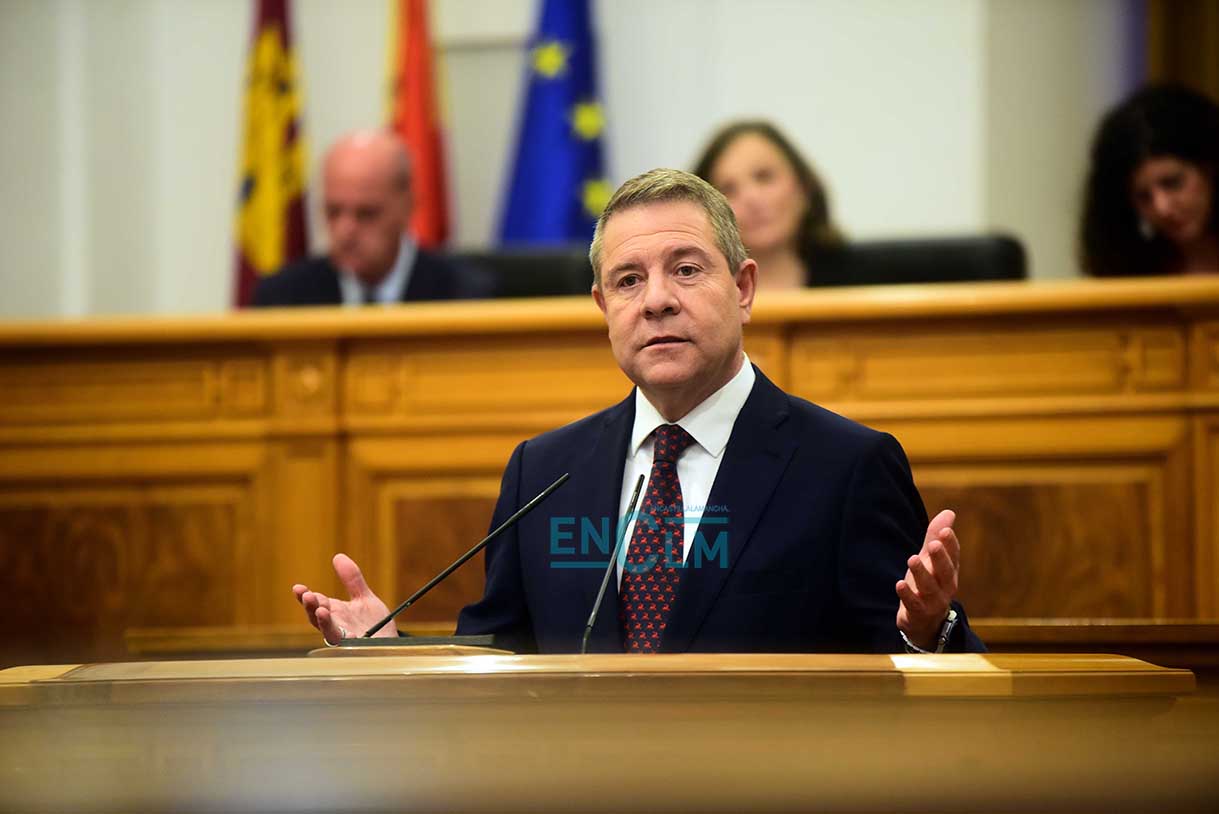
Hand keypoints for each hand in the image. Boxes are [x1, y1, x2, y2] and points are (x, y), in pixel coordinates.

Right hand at [292, 553, 397, 644]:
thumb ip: (352, 580)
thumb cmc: (375, 625)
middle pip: (317, 617)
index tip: (299, 588)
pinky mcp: (355, 648)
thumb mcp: (364, 598)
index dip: (307, 596)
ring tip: (320, 610)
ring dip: (322, 621)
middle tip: (305, 595)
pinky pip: (346, 643)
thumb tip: (338, 556)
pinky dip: (343, 637)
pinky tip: (346, 631)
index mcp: (336, 612)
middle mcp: (336, 625)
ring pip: (328, 631)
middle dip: (310, 606)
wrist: (391, 644)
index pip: (317, 602)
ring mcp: (344, 638)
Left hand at [895, 509, 959, 649]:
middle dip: (940, 558)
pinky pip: (914, 605)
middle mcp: (945, 587)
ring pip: (930, 588)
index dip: (950, 544)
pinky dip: (907, 595)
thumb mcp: (930, 560)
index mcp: (949, 571)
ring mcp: (933, 602)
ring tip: (912, 559)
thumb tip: (949, 512)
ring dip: (922, 574)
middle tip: (933, 544)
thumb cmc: (929, 583)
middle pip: (946, 572)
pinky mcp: (918, 613)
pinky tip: (899, 584)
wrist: (924, 621)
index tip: (945, 530)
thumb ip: (935, 537)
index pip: (953, 556)